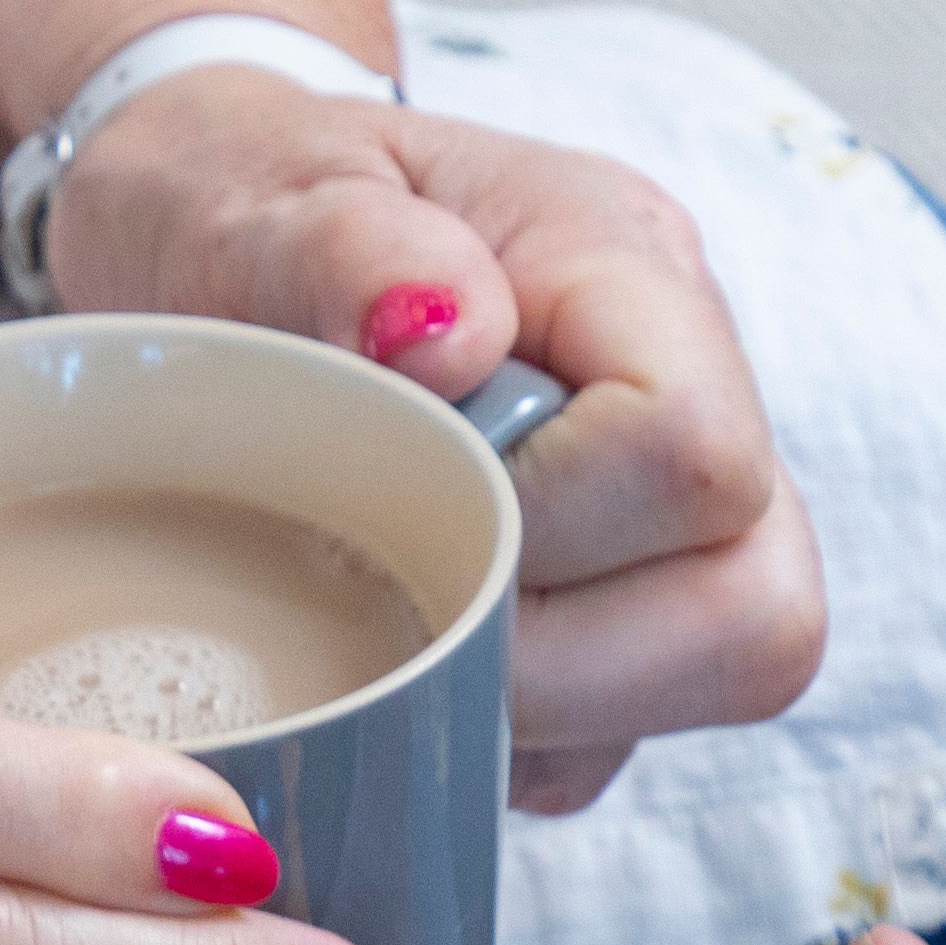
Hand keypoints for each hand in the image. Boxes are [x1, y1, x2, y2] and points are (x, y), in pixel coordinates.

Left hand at [39, 72, 822, 811]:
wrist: (187, 236)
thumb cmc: (224, 202)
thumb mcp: (248, 198)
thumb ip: (348, 253)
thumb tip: (444, 335)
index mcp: (622, 264)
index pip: (694, 454)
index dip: (556, 527)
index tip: (406, 501)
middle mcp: (690, 391)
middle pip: (757, 610)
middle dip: (569, 662)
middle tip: (403, 610)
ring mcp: (664, 517)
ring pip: (703, 688)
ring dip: (538, 711)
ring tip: (391, 634)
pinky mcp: (609, 617)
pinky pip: (601, 747)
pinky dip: (496, 741)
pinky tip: (398, 665)